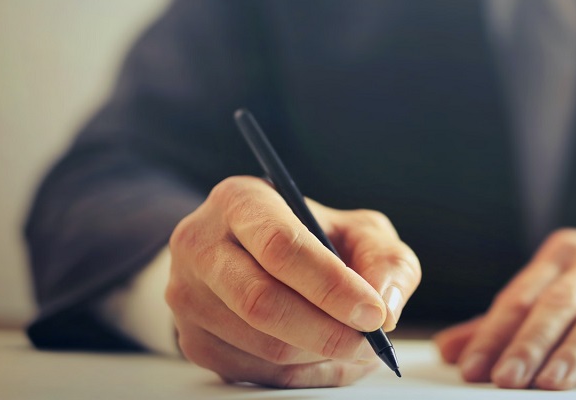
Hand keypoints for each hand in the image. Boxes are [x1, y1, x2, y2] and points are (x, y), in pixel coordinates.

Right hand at [166, 176, 420, 386]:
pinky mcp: (194, 341)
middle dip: (327, 332)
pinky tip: (326, 356)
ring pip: (262, 346)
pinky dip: (304, 374)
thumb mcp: (358, 230)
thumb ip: (385, 260)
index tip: (374, 314)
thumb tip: (386, 308)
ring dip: (321, 357)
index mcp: (241, 201)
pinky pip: (256, 373)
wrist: (253, 256)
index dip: (331, 286)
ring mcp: (189, 296)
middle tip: (371, 343)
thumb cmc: (315, 239)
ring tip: (356, 347)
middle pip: (262, 302)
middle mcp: (201, 244)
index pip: (280, 246)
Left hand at [434, 228, 575, 389]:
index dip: (495, 333)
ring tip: (551, 384)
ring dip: (575, 352)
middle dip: (530, 343)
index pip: (522, 295)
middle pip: (559, 303)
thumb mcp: (561, 298)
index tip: (473, 368)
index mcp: (565, 253)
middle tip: (505, 380)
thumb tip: (450, 350)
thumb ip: (509, 324)